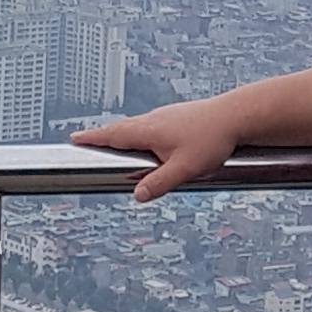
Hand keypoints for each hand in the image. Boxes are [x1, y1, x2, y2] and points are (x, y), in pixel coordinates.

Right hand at [66, 101, 240, 201]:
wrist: (237, 116)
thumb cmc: (212, 140)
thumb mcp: (185, 168)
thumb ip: (160, 183)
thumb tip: (138, 195)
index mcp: (149, 130)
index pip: (113, 134)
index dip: (92, 137)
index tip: (74, 138)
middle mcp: (154, 119)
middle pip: (120, 128)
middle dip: (102, 135)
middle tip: (85, 139)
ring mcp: (165, 116)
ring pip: (136, 126)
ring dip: (121, 133)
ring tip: (111, 142)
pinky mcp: (177, 117)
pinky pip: (150, 125)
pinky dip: (139, 132)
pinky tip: (147, 141)